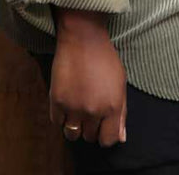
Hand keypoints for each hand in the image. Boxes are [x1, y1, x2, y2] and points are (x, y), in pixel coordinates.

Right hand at [49, 9, 126, 146]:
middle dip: (91, 127)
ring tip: (78, 108)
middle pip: (90, 137)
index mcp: (112, 106)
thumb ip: (121, 112)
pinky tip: (67, 102)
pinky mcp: (56, 101)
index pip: (108, 140)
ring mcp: (73, 107)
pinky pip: (57, 122)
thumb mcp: (121, 82)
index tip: (104, 127)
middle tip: (91, 109)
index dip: (106, 136)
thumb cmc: (105, 58)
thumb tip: (121, 138)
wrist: (82, 39)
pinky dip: (61, 116)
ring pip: (72, 135)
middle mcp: (93, 110)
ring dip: (75, 126)